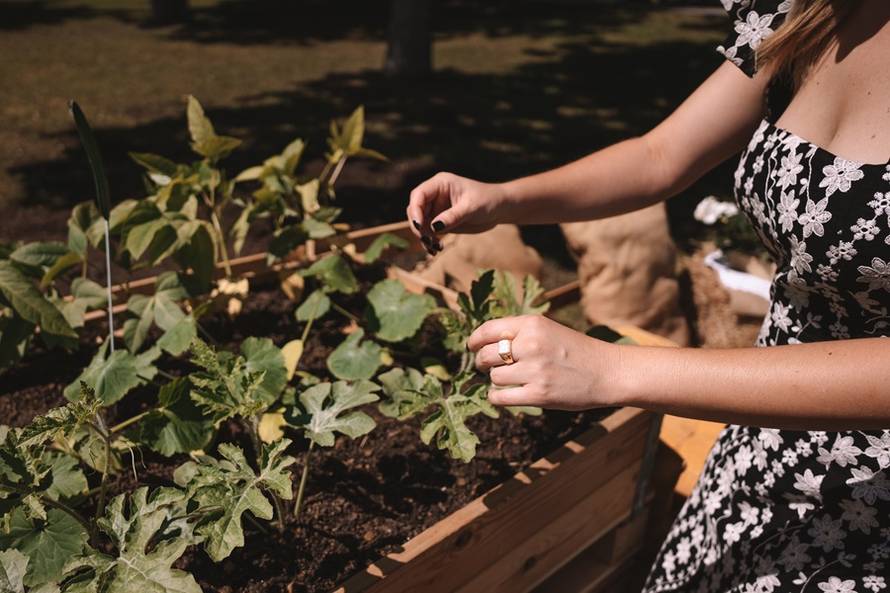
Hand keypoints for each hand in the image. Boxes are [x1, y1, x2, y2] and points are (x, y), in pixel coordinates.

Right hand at [406, 172, 506, 251]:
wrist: (499, 208)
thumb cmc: (488, 200)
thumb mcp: (471, 208)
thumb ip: (452, 216)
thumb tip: (433, 227)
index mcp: (440, 184)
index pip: (419, 195)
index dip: (415, 210)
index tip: (420, 226)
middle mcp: (435, 195)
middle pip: (415, 209)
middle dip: (418, 226)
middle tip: (427, 240)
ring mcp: (436, 208)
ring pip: (420, 223)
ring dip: (423, 236)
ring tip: (434, 248)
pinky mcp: (440, 221)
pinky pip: (428, 232)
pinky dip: (429, 241)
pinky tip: (437, 249)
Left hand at [468, 316, 624, 410]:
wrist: (607, 372)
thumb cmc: (575, 350)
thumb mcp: (548, 330)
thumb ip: (519, 332)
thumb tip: (482, 342)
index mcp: (533, 324)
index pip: (488, 329)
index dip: (474, 340)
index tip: (472, 347)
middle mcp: (531, 344)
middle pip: (486, 354)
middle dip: (481, 362)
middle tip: (487, 366)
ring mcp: (535, 370)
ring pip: (493, 376)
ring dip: (496, 380)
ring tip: (509, 379)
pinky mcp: (538, 394)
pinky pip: (500, 397)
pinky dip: (496, 397)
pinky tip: (503, 394)